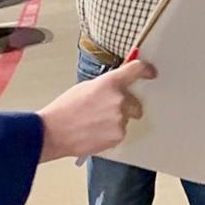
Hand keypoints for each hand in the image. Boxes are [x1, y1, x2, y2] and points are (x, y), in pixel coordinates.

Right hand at [38, 60, 155, 161]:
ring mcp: (120, 118)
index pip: (135, 70)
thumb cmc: (65, 109)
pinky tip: (95, 132)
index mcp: (109, 82)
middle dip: (126, 106)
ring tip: (94, 124)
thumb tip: (117, 86)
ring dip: (116, 120)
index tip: (151, 73)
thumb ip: (106, 86)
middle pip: (135, 101)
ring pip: (127, 118)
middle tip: (105, 111)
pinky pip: (121, 132)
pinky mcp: (119, 135)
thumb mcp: (85, 87)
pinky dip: (111, 133)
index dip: (146, 70)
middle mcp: (119, 99)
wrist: (53, 132)